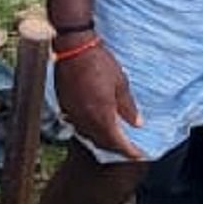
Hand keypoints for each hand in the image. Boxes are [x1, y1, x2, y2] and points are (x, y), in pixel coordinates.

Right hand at [56, 42, 146, 159]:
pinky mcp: (65, 106)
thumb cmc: (99, 62)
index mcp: (102, 115)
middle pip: (101, 142)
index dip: (129, 151)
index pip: (117, 142)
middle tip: (126, 147)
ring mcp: (73, 114)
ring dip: (101, 139)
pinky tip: (95, 122)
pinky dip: (89, 128)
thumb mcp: (121, 83)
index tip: (137, 154)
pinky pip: (78, 125)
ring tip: (112, 137)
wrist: (74, 48)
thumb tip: (137, 123)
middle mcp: (86, 120)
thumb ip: (128, 106)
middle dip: (115, 147)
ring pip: (88, 136)